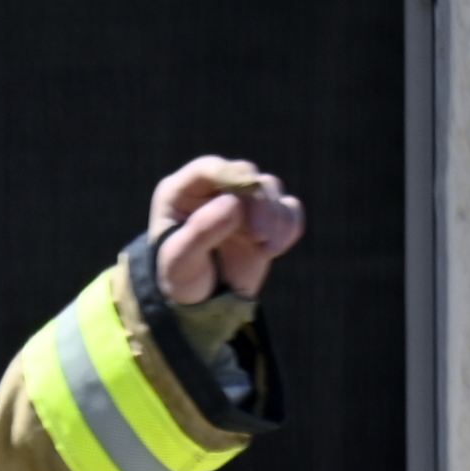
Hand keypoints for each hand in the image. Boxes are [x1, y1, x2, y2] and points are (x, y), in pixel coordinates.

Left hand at [147, 157, 305, 302]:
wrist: (200, 302)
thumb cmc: (180, 279)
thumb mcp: (180, 262)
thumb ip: (200, 232)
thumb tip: (232, 202)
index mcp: (180, 192)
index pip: (210, 168)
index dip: (232, 178)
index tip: (246, 199)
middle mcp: (211, 189)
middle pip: (246, 174)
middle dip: (259, 202)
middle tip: (260, 234)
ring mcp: (240, 200)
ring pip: (270, 188)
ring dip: (276, 218)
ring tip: (266, 249)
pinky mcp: (265, 216)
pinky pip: (288, 207)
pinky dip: (290, 225)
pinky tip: (274, 249)